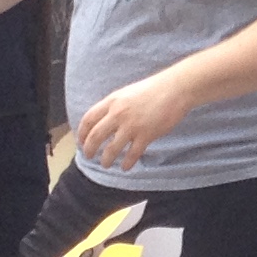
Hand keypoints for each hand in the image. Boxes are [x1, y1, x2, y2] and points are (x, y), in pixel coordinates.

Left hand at [75, 73, 191, 172]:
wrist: (175, 89)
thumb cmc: (154, 89)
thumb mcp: (127, 93)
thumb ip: (115, 105)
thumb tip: (106, 119)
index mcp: (112, 101)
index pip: (89, 119)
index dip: (82, 132)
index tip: (81, 141)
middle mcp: (118, 114)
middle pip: (96, 136)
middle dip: (90, 148)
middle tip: (89, 156)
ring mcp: (132, 125)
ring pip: (112, 148)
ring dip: (106, 159)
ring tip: (105, 164)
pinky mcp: (146, 135)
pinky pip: (132, 154)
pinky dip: (127, 163)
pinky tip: (125, 167)